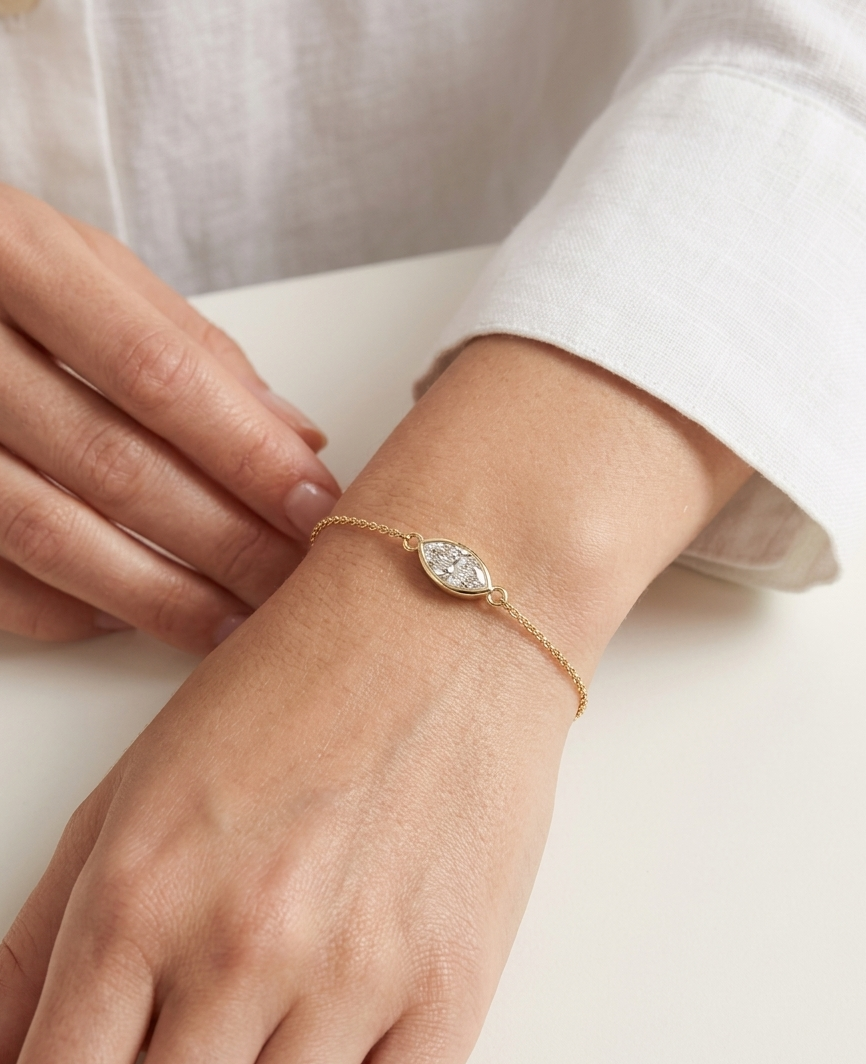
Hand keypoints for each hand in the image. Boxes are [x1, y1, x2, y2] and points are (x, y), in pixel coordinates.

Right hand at [0, 185, 339, 652]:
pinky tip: (133, 617)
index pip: (158, 373)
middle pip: (112, 463)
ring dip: (156, 593)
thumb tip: (296, 436)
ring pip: (47, 532)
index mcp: (15, 258)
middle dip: (221, 537)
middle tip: (292, 580)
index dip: (246, 450)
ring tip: (235, 620)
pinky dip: (65, 610)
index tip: (313, 504)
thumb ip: (188, 345)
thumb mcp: (85, 265)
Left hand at [0, 338, 750, 1062]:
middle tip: (187, 1030)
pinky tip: (329, 1043)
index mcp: (136, 897)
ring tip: (259, 1021)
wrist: (442, 619)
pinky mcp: (450, 987)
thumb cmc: (293, 681)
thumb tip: (12, 1046)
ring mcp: (352, 976)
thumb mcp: (133, 786)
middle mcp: (239, 948)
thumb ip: (43, 939)